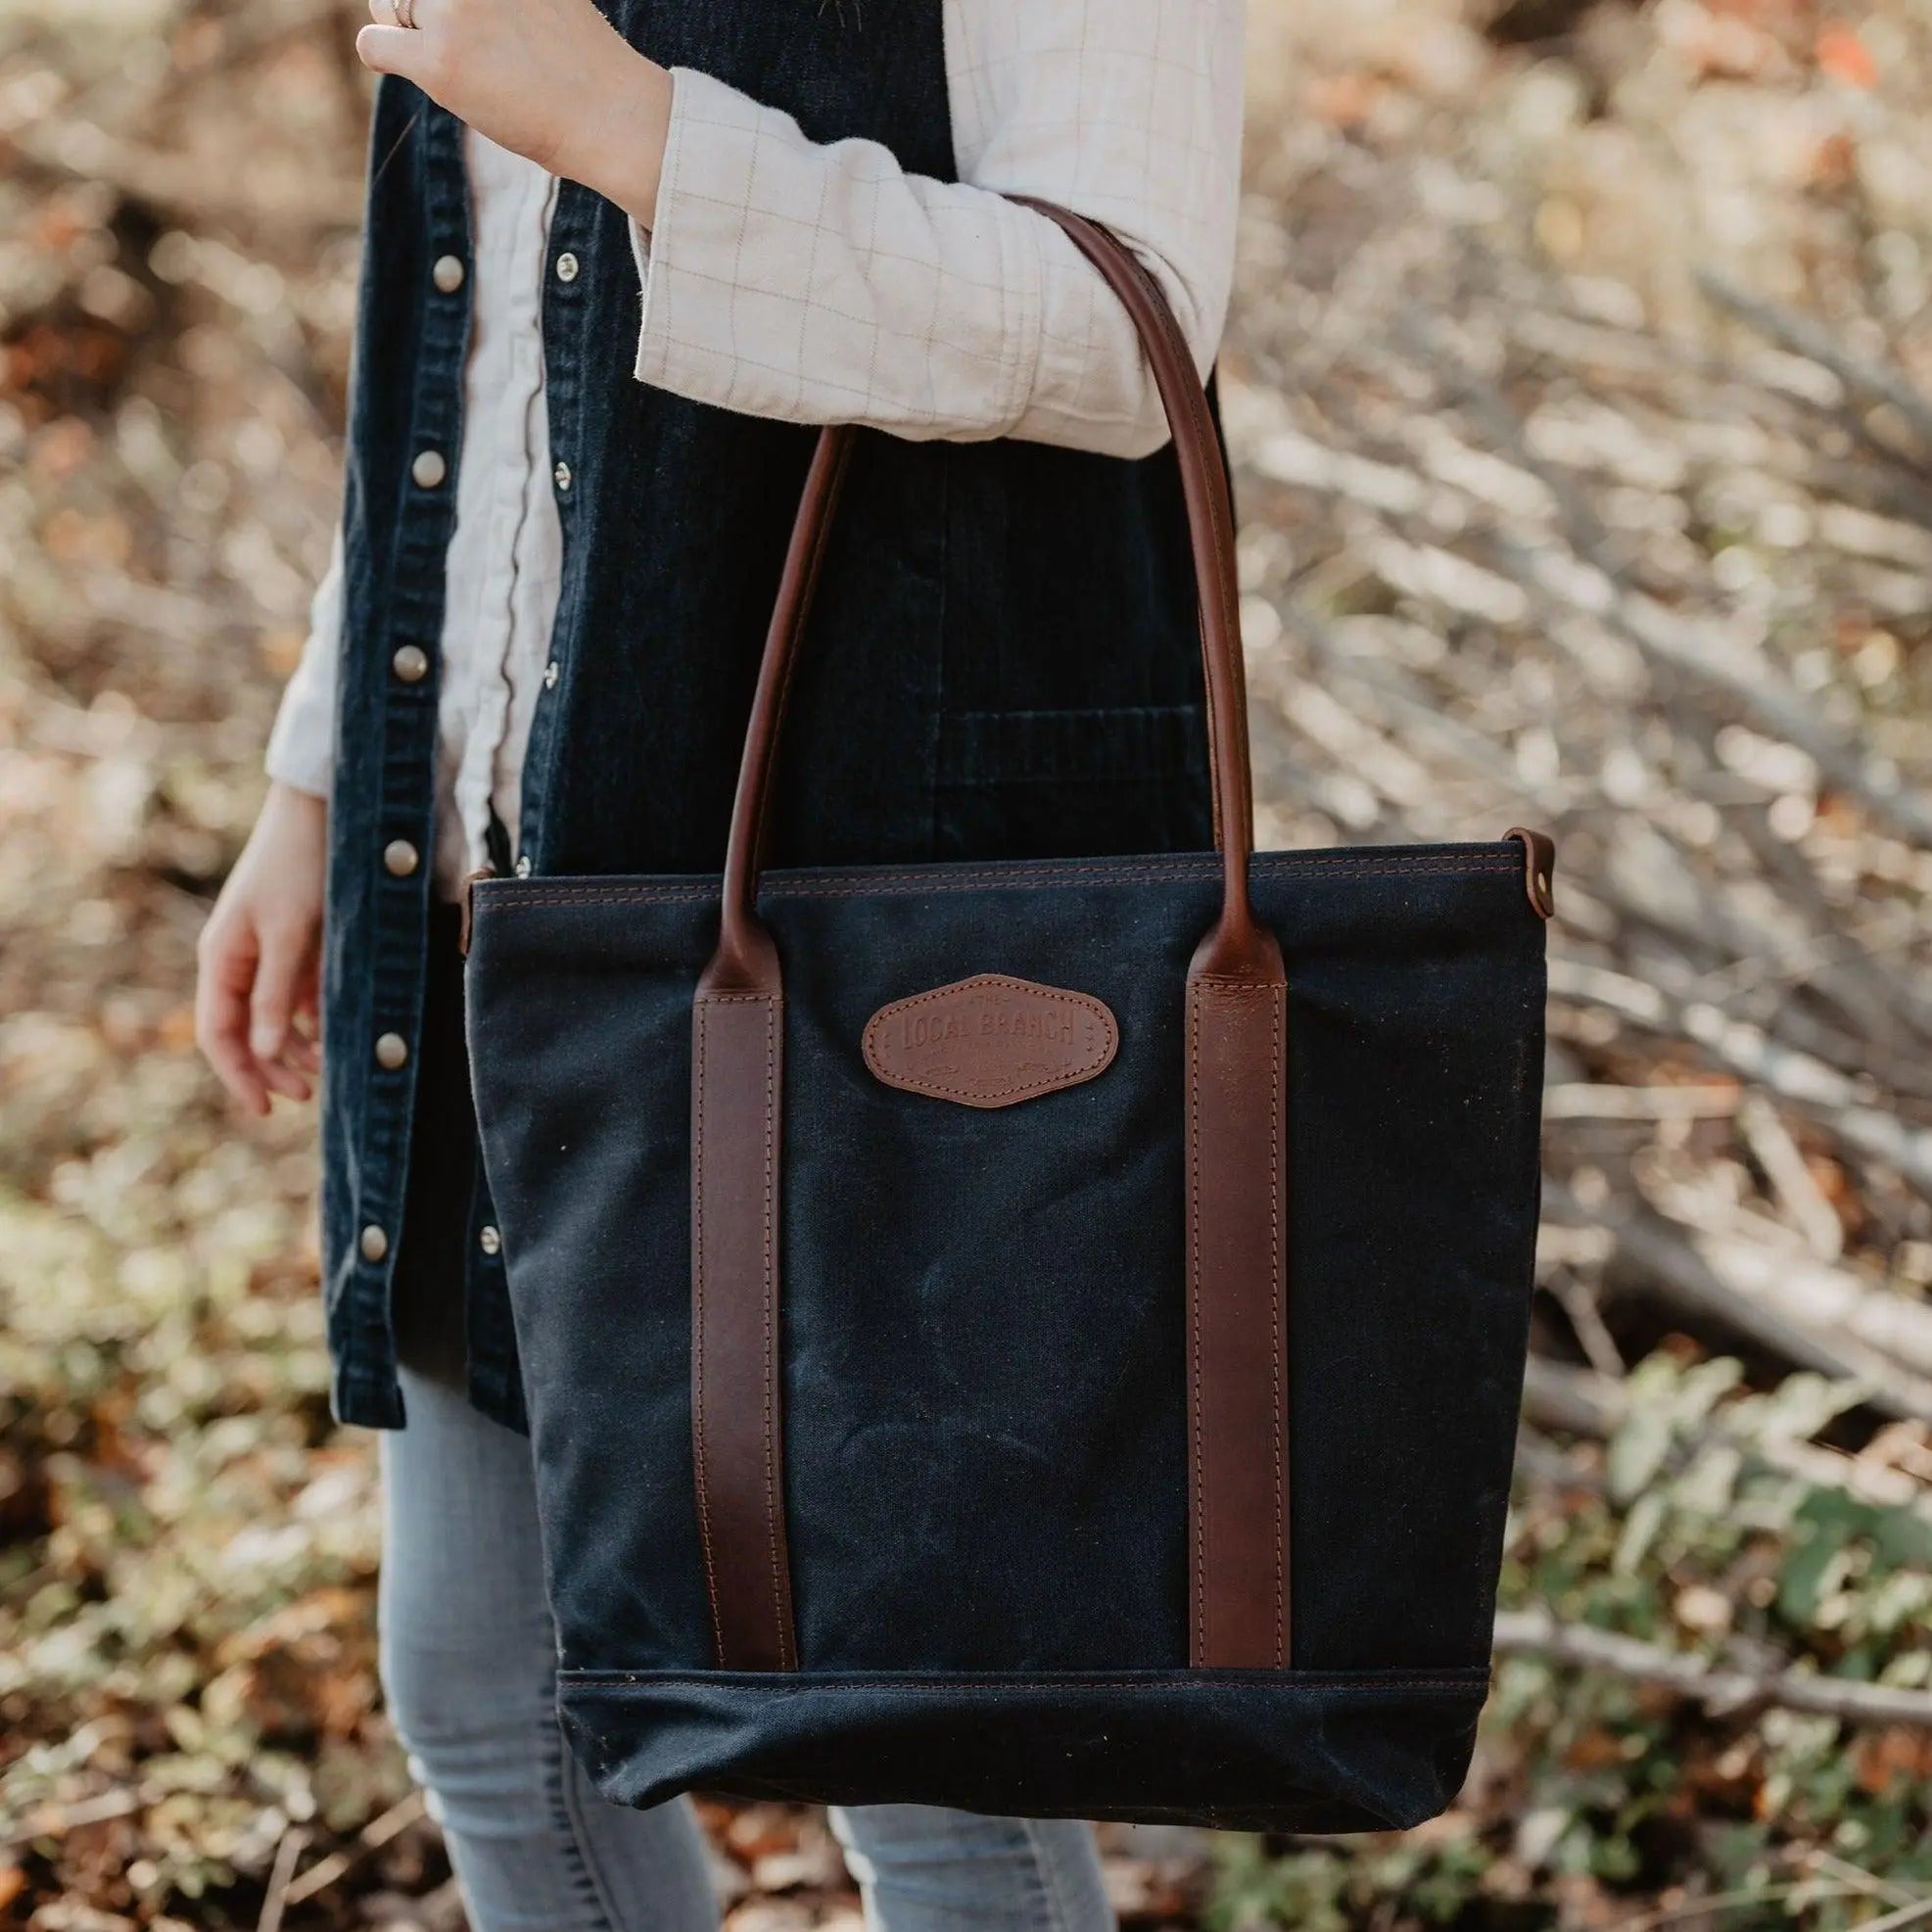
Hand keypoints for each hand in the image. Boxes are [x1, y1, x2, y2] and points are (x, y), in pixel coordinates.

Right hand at [196, 783, 327, 1116]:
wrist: (324, 813)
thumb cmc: (301, 868)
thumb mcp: (291, 934)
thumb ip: (277, 993)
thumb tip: (264, 1052)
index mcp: (222, 958)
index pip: (218, 1033)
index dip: (238, 1075)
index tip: (265, 1109)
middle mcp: (238, 960)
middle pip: (245, 1031)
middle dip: (271, 1067)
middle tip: (308, 1095)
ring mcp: (268, 953)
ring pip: (274, 1017)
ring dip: (296, 1047)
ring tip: (328, 1071)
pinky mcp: (299, 944)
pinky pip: (300, 995)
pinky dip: (315, 1019)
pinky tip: (338, 1036)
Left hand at [356, 0, 674, 224]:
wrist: (612, 115)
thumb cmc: (586, 65)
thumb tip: (445, 8)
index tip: (456, 18)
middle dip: (414, 3)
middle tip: (447, 36)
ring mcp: (455, 10)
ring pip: (386, 4)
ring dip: (403, 30)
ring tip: (448, 60)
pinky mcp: (440, 60)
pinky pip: (375, 44)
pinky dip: (384, 54)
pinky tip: (419, 71)